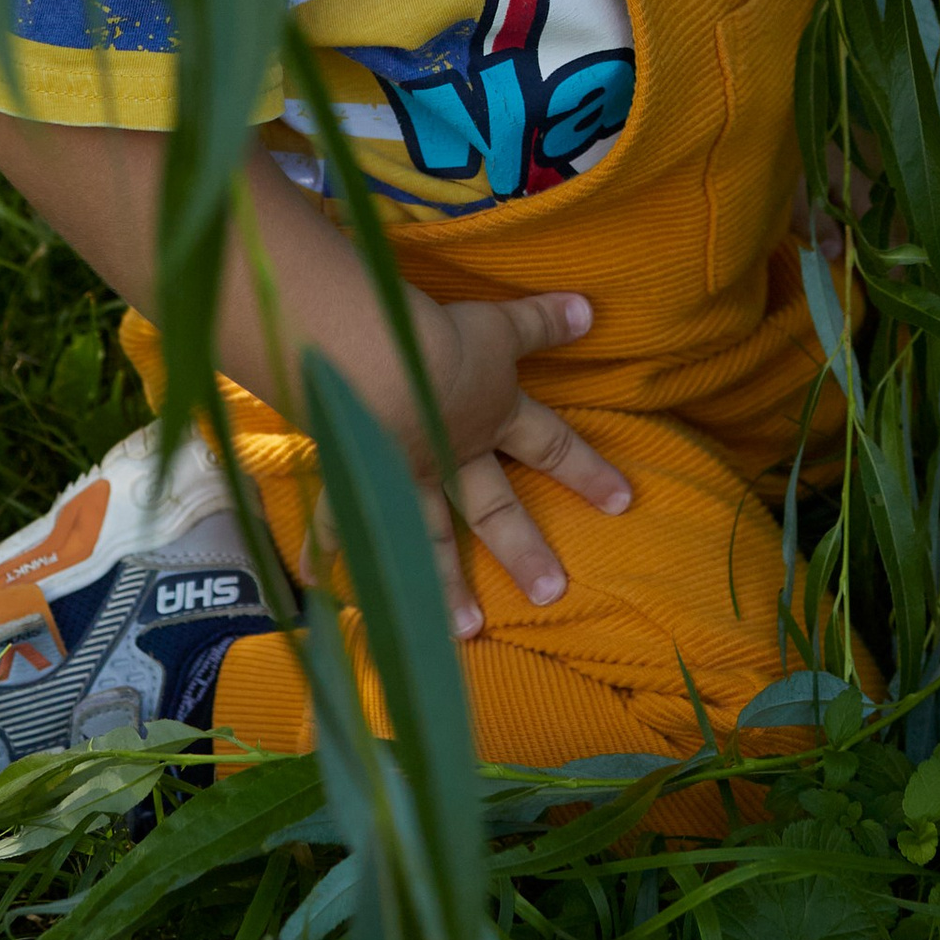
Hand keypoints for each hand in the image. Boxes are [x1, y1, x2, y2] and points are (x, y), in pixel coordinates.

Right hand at [315, 289, 634, 639]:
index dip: (588, 470)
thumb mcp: (498, 325)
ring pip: (431, 538)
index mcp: (490, 417)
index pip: (551, 446)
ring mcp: (407, 475)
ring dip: (446, 585)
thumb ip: (541, 321)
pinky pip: (338, 520)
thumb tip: (591, 308)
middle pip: (497, 510)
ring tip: (464, 631)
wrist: (379, 368)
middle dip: (525, 552)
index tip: (624, 502)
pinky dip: (323, 548)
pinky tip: (315, 583)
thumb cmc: (441, 339)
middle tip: (553, 594)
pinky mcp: (357, 477)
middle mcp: (456, 456)